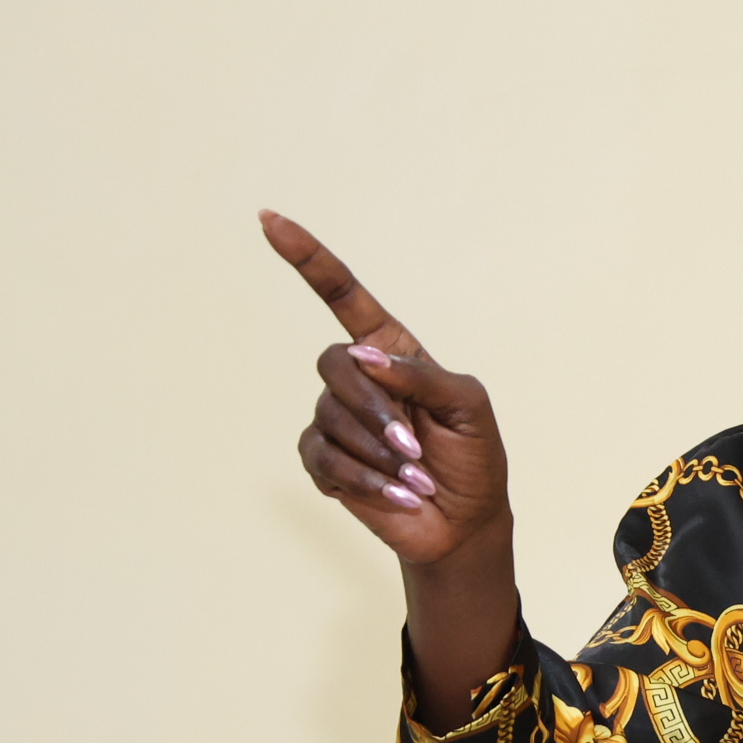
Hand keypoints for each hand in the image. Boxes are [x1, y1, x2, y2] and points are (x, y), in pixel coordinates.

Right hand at [264, 210, 508, 566]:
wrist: (464, 522)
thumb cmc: (473, 457)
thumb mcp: (468, 406)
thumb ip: (421, 375)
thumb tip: (363, 355)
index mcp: (392, 350)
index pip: (342, 296)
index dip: (308, 258)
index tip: (269, 220)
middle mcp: (358, 378)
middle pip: (333, 364)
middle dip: (373, 410)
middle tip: (414, 448)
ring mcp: (336, 418)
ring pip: (329, 417)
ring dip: (377, 455)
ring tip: (413, 478)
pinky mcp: (324, 461)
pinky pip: (323, 459)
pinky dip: (362, 480)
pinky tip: (393, 494)